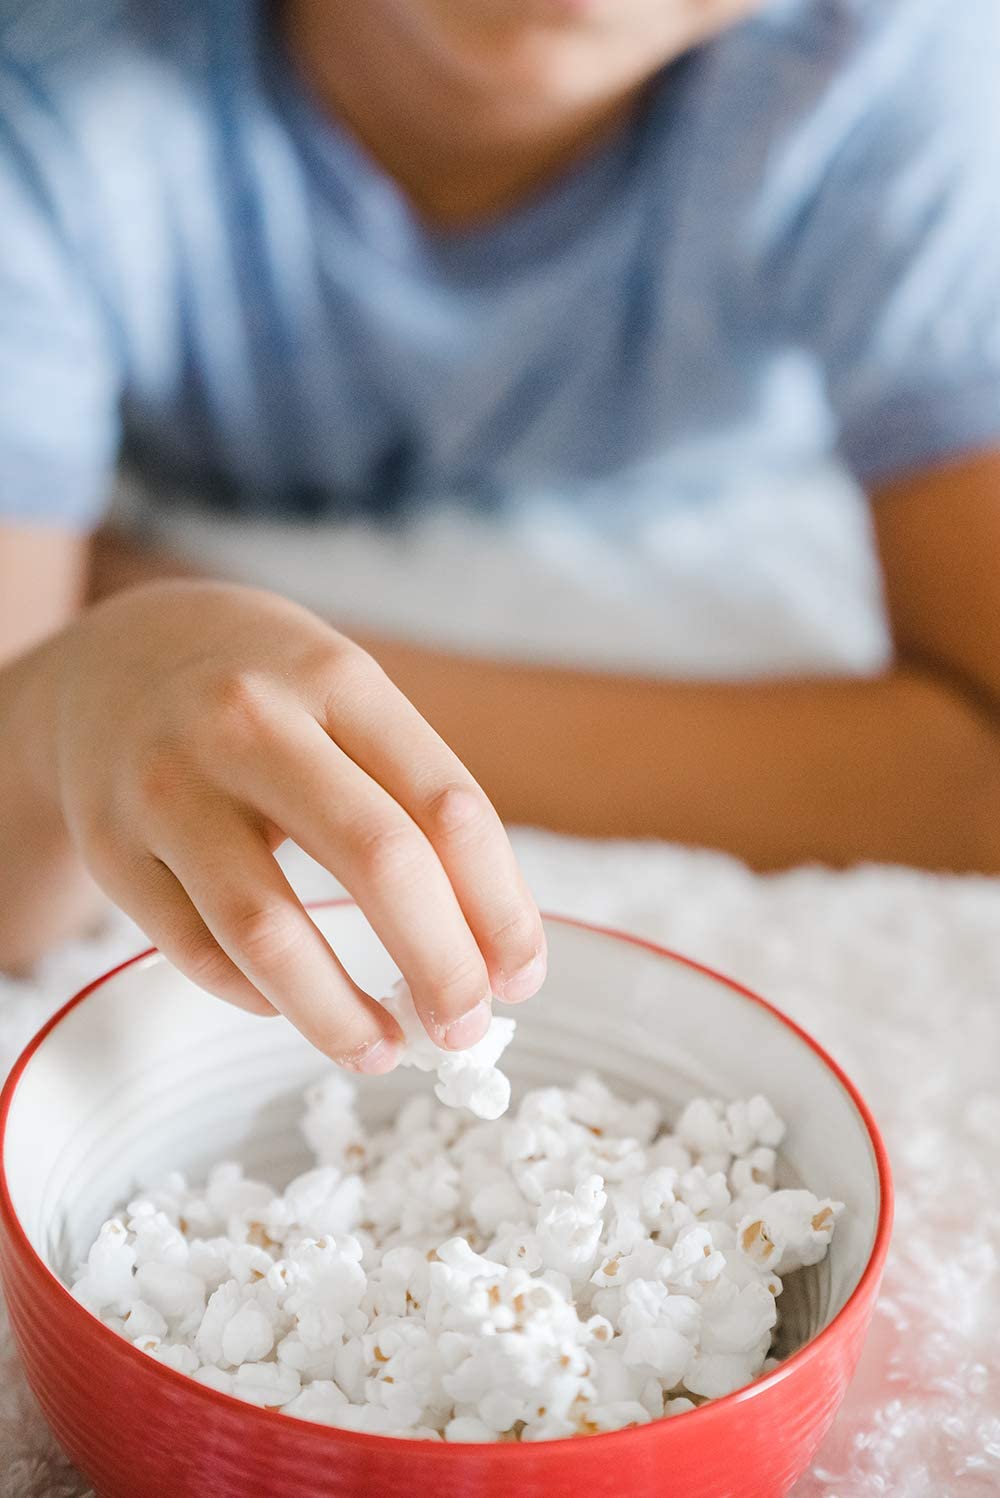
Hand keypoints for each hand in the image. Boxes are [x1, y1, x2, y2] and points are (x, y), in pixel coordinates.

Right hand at [52, 581, 545, 1069]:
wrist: (118, 653)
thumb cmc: (269, 692)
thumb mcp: (347, 697)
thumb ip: (415, 799)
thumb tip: (492, 949)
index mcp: (336, 677)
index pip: (446, 806)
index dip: (499, 908)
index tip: (521, 977)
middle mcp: (249, 722)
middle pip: (377, 860)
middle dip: (440, 965)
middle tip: (465, 1029)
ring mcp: (169, 787)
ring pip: (268, 930)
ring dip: (339, 1014)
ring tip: (384, 1051)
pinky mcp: (113, 850)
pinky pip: (197, 952)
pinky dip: (259, 996)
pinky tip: (294, 1006)